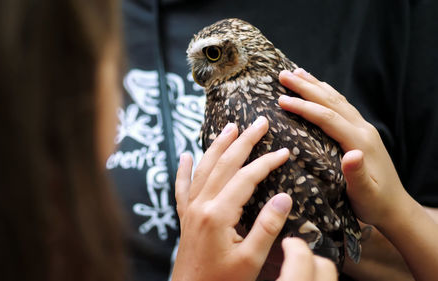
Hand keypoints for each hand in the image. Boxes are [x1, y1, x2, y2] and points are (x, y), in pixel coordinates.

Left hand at [171, 117, 335, 280]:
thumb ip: (267, 227)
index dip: (266, 162)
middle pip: (224, 164)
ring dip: (217, 146)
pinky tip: (186, 155)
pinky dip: (184, 169)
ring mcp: (190, 210)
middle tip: (258, 122)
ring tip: (230, 127)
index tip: (284, 151)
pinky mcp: (185, 218)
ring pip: (203, 169)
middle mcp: (201, 206)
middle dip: (243, 141)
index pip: (246, 178)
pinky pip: (182, 187)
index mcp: (218, 215)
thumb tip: (283, 196)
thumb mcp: (251, 260)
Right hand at [278, 69, 437, 280]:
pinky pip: (341, 106)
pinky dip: (327, 93)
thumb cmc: (375, 203)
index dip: (304, 107)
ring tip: (296, 73)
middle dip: (306, 87)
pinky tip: (320, 88)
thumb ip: (357, 174)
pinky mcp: (362, 132)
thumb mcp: (365, 193)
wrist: (395, 207)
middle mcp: (362, 130)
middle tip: (283, 75)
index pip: (327, 118)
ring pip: (336, 100)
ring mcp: (363, 129)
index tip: (281, 99)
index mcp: (360, 142)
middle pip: (331, 101)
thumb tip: (352, 154)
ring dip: (315, 85)